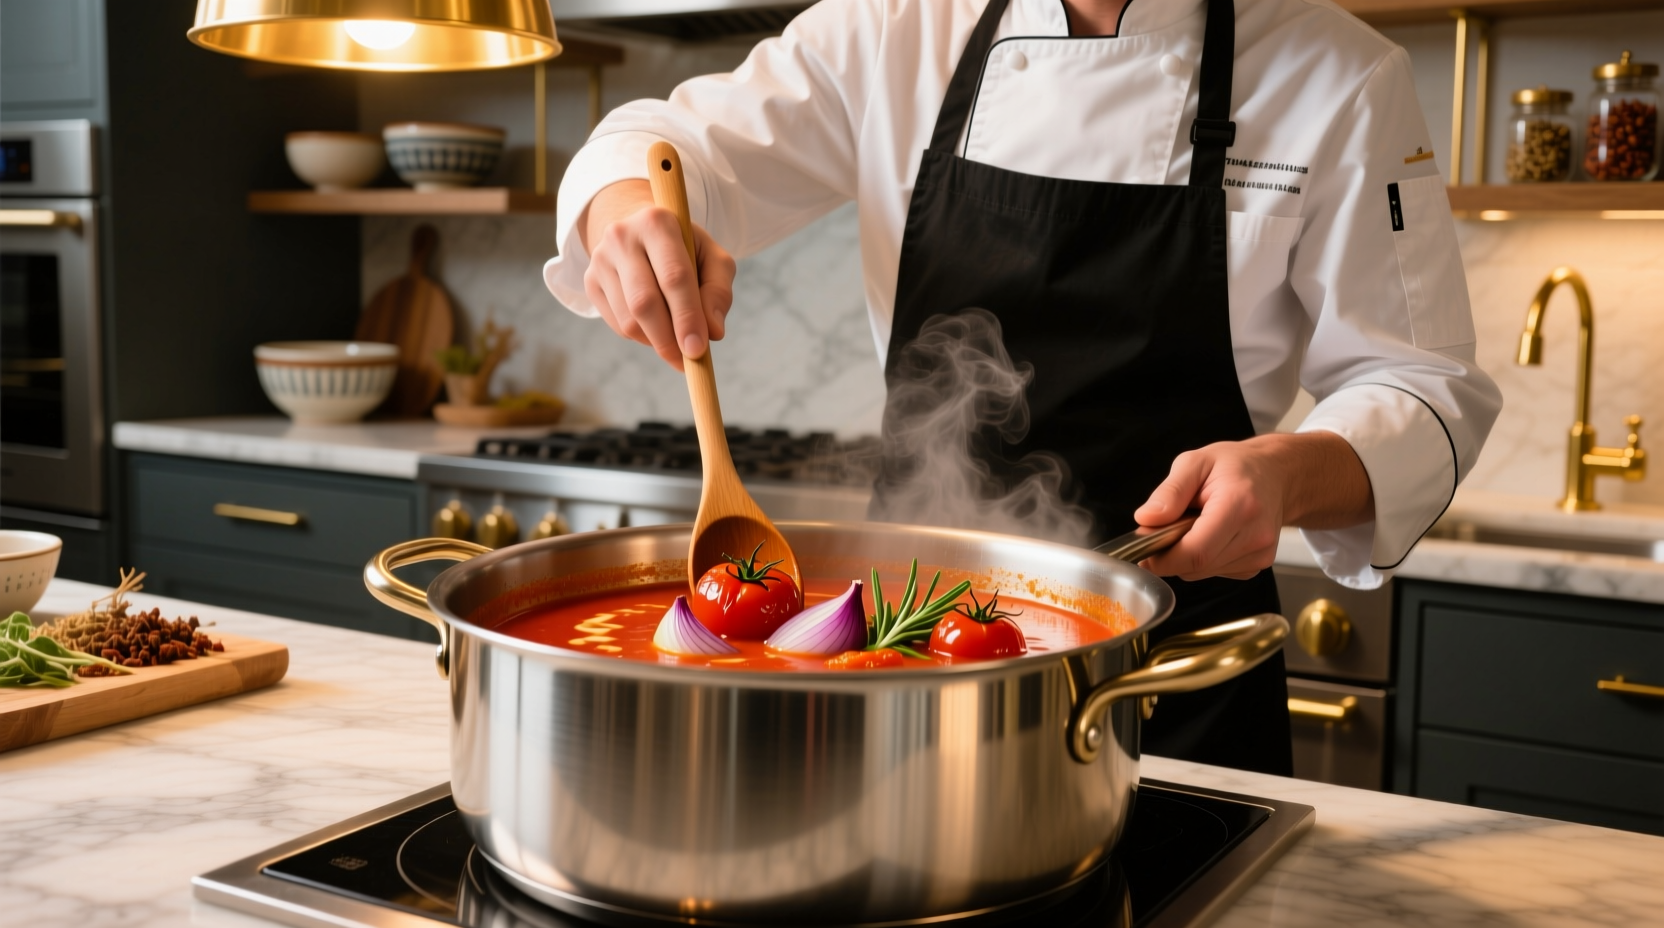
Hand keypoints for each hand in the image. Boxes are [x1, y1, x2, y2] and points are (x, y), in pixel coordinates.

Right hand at [579, 179, 737, 370]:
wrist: (641, 233)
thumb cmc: (685, 250)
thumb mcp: (713, 259)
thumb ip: (719, 292)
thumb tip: (713, 332)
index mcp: (657, 223)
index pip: (674, 277)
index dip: (687, 317)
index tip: (698, 349)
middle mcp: (622, 237)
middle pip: (645, 302)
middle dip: (668, 339)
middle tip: (688, 361)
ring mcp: (600, 259)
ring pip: (629, 320)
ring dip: (656, 341)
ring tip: (676, 341)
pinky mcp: (590, 281)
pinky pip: (618, 325)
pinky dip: (642, 336)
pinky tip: (656, 326)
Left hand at [1132, 432, 1373, 580]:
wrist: (1276, 475)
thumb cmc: (1235, 466)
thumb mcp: (1195, 463)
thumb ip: (1170, 492)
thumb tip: (1145, 519)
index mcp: (1238, 505)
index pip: (1195, 552)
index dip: (1163, 558)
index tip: (1144, 549)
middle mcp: (1256, 535)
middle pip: (1197, 566)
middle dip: (1170, 555)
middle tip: (1163, 530)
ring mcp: (1261, 554)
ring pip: (1203, 573)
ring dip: (1186, 556)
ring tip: (1193, 525)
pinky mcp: (1258, 564)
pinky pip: (1215, 572)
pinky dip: (1203, 559)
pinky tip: (1210, 535)